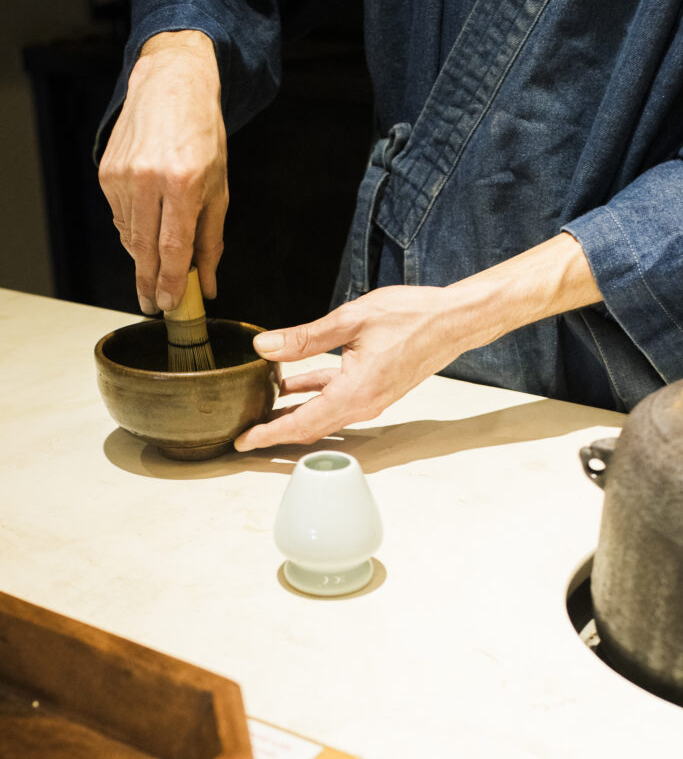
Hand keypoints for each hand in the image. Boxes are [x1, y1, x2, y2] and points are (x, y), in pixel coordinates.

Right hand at [98, 31, 227, 312]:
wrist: (172, 86)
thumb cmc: (203, 136)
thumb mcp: (219, 188)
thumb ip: (212, 240)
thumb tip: (209, 284)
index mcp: (183, 182)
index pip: (173, 248)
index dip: (171, 282)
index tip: (169, 305)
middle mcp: (149, 179)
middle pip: (145, 249)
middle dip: (149, 283)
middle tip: (153, 305)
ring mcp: (123, 175)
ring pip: (129, 236)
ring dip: (143, 257)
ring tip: (156, 270)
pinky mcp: (106, 172)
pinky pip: (119, 217)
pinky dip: (133, 230)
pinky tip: (146, 229)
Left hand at [234, 233, 601, 450]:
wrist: (454, 320)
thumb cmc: (411, 316)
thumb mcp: (351, 320)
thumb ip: (304, 337)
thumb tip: (263, 348)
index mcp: (354, 392)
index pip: (301, 423)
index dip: (268, 435)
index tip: (242, 443)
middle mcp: (363, 404)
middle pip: (310, 428)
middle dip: (275, 433)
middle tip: (243, 434)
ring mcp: (371, 400)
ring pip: (322, 416)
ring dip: (292, 416)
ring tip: (261, 412)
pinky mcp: (376, 389)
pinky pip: (337, 401)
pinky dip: (313, 396)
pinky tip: (293, 385)